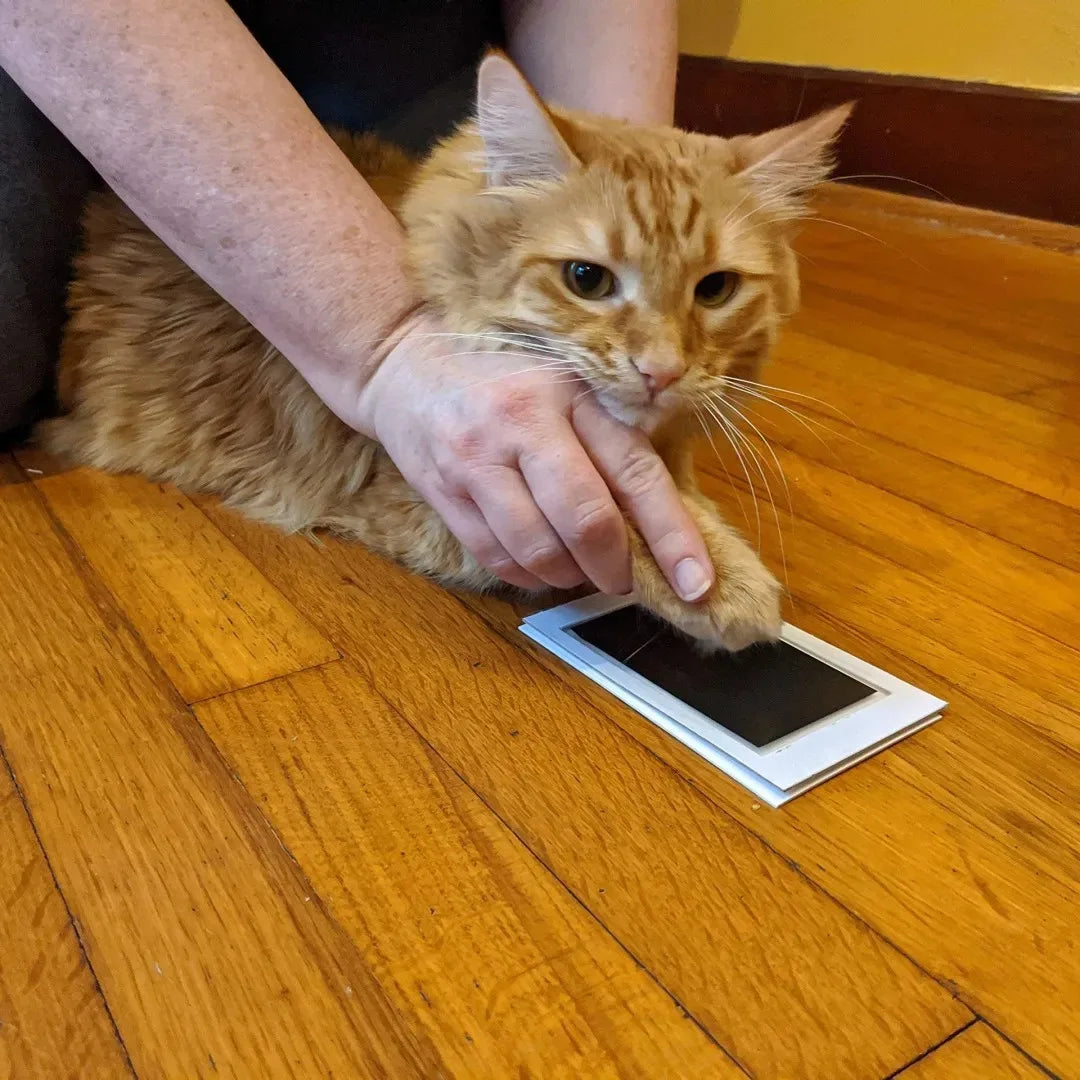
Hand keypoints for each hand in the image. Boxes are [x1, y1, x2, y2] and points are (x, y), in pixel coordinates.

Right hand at [351, 309, 714, 598]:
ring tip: (578, 569)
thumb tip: (659, 522)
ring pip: (538, 549)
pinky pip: (496, 558)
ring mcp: (477, 459)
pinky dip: (528, 575)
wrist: (405, 364)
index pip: (635, 471)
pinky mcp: (442, 491)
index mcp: (572, 393)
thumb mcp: (566, 384)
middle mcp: (524, 423)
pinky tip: (540, 565)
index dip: (673, 534)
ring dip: (569, 576)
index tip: (697, 583)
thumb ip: (610, 437)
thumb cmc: (504, 377)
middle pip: (585, 519)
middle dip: (614, 567)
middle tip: (623, 580)